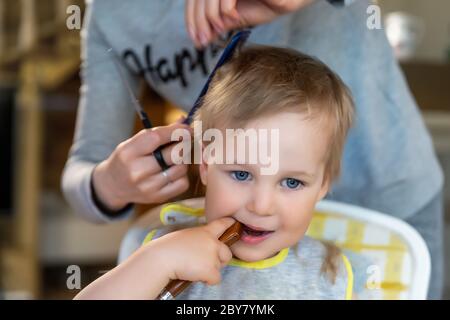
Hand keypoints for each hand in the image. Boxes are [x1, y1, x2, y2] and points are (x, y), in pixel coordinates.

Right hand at [92, 118, 191, 210]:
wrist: (112, 186)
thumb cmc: (126, 159)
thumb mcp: (133, 142)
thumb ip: (157, 133)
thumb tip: (183, 120)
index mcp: (128, 153)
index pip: (156, 137)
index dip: (175, 131)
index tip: (185, 128)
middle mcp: (137, 171)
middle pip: (173, 153)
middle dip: (184, 144)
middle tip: (185, 141)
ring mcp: (148, 187)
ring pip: (181, 168)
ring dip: (183, 160)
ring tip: (176, 157)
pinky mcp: (157, 197)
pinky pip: (182, 183)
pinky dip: (182, 175)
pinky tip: (174, 171)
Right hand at [151, 217, 235, 284]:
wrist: (162, 258)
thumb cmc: (167, 248)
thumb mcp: (185, 237)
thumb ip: (197, 240)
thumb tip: (200, 250)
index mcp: (205, 232)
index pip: (221, 224)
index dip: (229, 223)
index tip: (234, 222)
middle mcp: (212, 242)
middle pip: (227, 253)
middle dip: (220, 260)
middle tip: (205, 263)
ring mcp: (213, 256)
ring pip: (219, 268)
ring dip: (210, 270)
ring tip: (193, 268)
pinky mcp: (211, 270)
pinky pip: (215, 280)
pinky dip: (207, 281)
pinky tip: (194, 275)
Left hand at [185, 0, 314, 47]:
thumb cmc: (272, 3)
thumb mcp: (241, 16)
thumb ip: (221, 22)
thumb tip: (203, 37)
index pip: (196, 1)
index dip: (192, 20)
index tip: (196, 40)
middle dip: (198, 22)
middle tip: (202, 42)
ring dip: (210, 16)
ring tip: (219, 31)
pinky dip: (224, 7)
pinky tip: (230, 19)